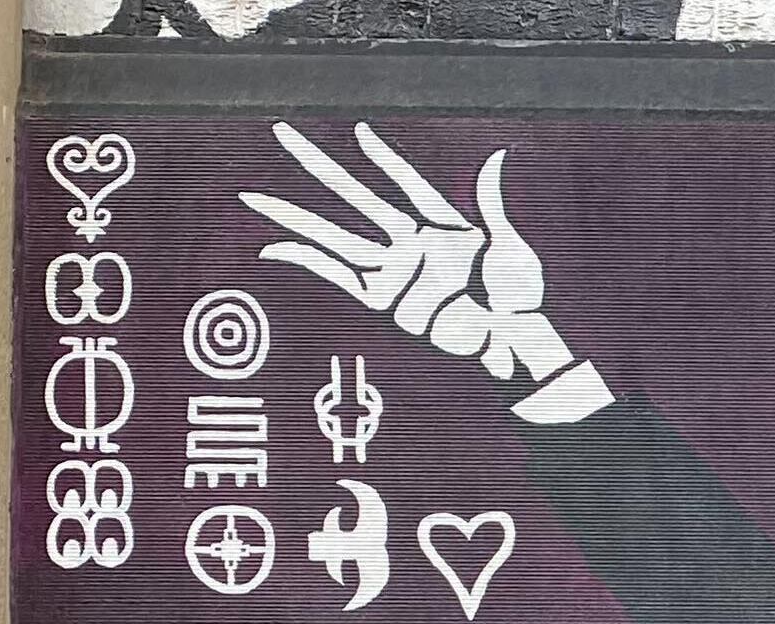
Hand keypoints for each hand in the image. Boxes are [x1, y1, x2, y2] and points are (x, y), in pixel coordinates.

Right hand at [240, 122, 612, 424]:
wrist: (512, 341)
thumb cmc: (518, 298)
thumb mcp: (511, 247)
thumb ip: (491, 204)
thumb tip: (497, 158)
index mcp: (442, 225)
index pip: (406, 182)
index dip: (385, 159)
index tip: (360, 132)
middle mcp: (411, 243)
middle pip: (356, 195)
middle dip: (317, 165)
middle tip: (282, 133)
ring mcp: (395, 271)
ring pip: (335, 235)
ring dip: (295, 217)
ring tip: (256, 198)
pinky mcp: (385, 301)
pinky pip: (339, 277)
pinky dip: (307, 262)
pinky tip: (274, 247)